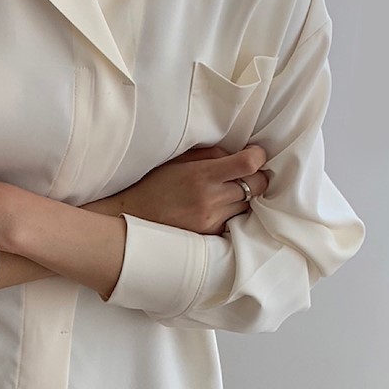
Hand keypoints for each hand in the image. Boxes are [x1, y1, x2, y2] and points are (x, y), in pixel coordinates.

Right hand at [87, 144, 270, 234]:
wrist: (130, 219)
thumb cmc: (152, 185)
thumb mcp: (177, 161)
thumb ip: (210, 155)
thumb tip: (238, 153)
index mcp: (202, 175)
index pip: (249, 164)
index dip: (258, 156)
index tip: (254, 154)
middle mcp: (210, 199)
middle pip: (258, 185)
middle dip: (256, 177)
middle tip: (246, 174)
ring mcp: (211, 220)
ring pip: (249, 205)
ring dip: (244, 197)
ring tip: (227, 192)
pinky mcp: (209, 236)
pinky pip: (234, 221)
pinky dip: (231, 213)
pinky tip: (217, 208)